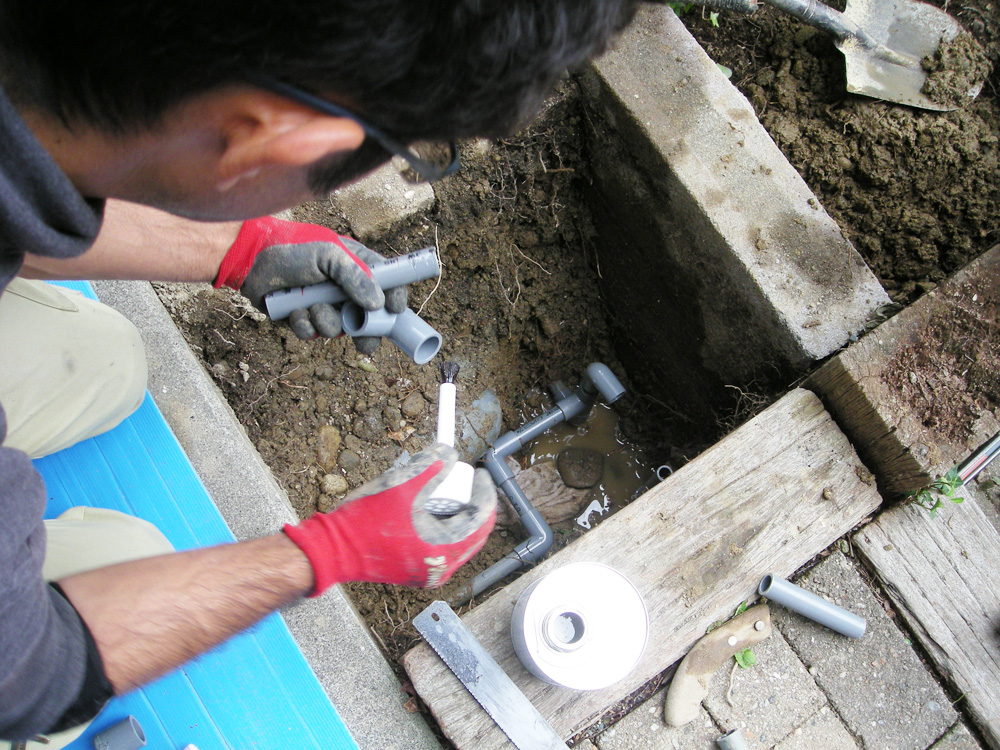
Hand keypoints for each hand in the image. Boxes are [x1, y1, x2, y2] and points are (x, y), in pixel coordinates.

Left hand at [215, 217, 406, 353]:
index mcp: (357, 267)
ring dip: (326, 322)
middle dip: (365, 330)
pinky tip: (294, 311)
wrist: (253, 261)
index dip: (395, 298)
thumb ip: (356, 276)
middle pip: (370, 317)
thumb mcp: (329, 255)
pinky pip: (313, 333)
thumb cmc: (293, 249)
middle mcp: (345, 289)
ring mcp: (326, 305)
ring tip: (311, 306)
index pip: (388, 285)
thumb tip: (378, 304)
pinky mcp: (305, 319)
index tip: (396, 310)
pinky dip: (304, 325)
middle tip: (362, 338)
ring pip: (339, 330)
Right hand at [283, 444, 496, 593]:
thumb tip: (451, 455)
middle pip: (473, 532)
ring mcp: (428, 572)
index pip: (481, 520)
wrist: (333, 549)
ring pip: (458, 540)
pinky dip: (442, 527)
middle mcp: (440, 568)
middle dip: (472, 504)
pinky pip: (441, 546)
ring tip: (446, 490)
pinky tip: (430, 508)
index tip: (482, 473)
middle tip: (466, 480)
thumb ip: (432, 465)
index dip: (485, 493)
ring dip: (457, 515)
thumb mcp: (403, 484)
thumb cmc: (366, 520)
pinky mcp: (415, 570)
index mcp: (444, 550)